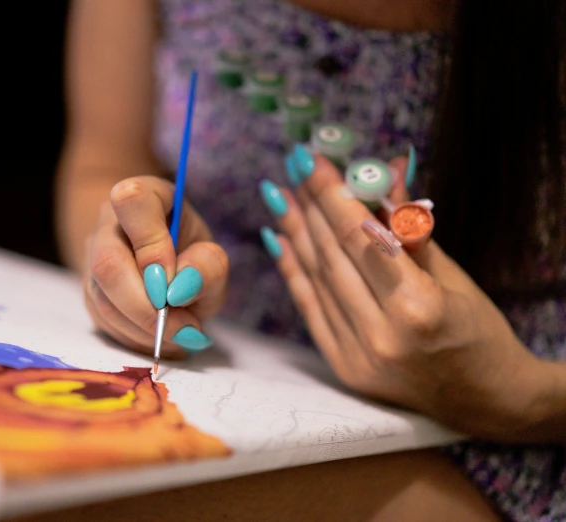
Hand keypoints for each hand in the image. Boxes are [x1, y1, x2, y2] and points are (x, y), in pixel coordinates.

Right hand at [84, 176, 228, 357]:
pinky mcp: (88, 291)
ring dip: (144, 327)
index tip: (174, 280)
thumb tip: (181, 286)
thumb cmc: (192, 258)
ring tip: (178, 332)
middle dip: (146, 305)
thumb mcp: (212, 258)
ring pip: (103, 297)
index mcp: (145, 196)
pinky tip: (159, 336)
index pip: (132, 201)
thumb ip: (208, 266)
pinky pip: (103, 320)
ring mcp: (91, 257)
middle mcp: (109, 222)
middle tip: (181, 326)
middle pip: (108, 261)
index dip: (153, 245)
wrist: (168, 271)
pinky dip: (135, 337)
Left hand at [261, 149, 558, 442]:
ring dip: (295, 232)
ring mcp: (357, 356)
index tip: (310, 158)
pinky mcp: (343, 368)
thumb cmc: (478, 330)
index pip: (361, 237)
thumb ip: (408, 227)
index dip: (331, 194)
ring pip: (316, 279)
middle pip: (332, 256)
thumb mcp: (452, 274)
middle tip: (291, 166)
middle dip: (309, 205)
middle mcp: (380, 334)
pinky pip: (309, 308)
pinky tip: (278, 238)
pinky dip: (293, 271)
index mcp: (418, 308)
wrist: (484, 401)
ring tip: (278, 194)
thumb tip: (383, 171)